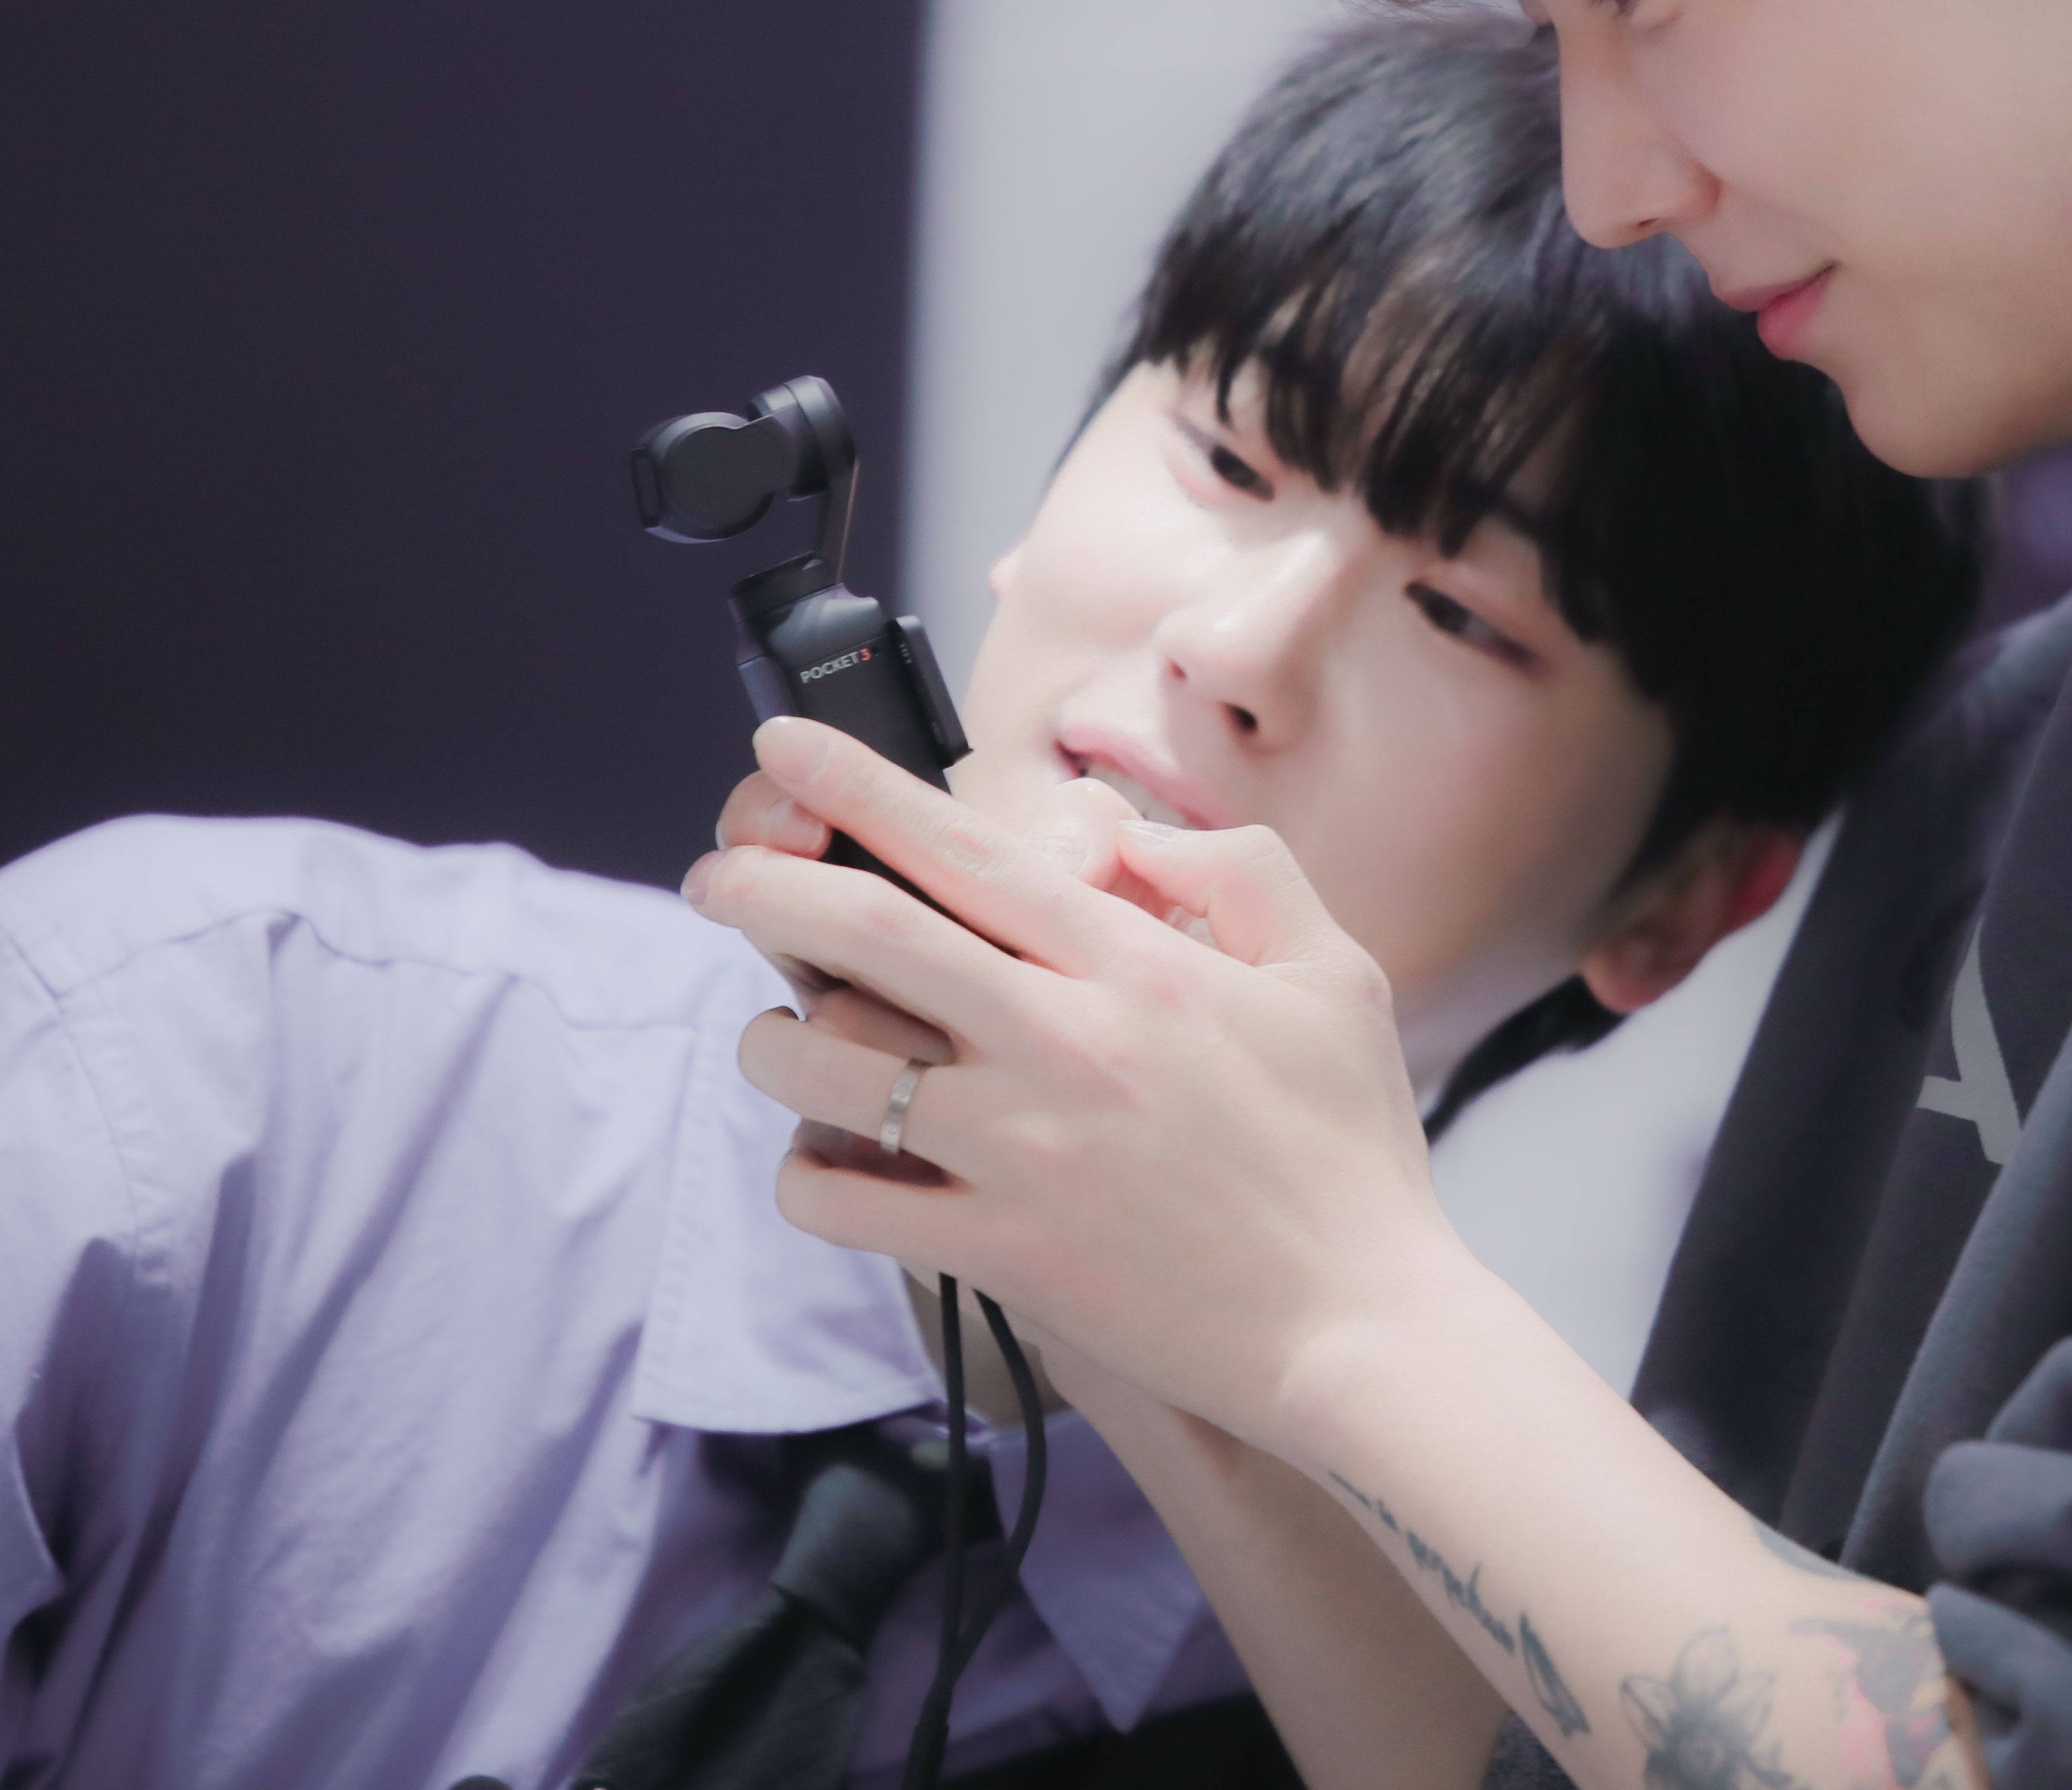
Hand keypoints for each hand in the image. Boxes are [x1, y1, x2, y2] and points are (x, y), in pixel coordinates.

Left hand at [683, 716, 1472, 1453]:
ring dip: (777, 1041)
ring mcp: (1021, 1151)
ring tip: (781, 1035)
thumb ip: (1239, 871)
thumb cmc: (1347, 1149)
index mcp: (1136, 965)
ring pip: (830, 1069)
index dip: (860, 789)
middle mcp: (1062, 1043)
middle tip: (713, 875)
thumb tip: (1128, 839)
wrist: (1358, 1323)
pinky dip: (813, 1175)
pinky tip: (829, 1160)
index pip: (968, 853)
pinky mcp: (1000, 1252)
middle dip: (763, 888)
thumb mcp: (1332, 972)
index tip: (784, 748)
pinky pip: (848, 1202)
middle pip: (867, 936)